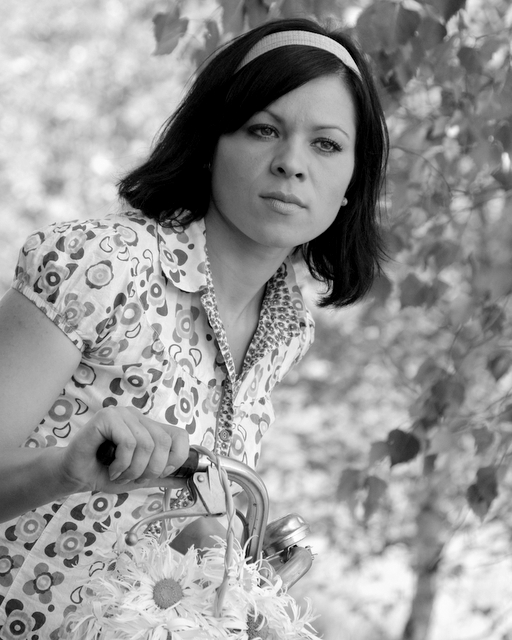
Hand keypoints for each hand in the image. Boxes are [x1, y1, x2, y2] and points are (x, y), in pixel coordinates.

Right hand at [57, 406, 189, 494]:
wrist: (74, 475)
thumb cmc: (104, 473)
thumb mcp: (139, 478)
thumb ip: (162, 476)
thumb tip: (187, 479)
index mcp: (149, 427)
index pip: (180, 436)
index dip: (175, 459)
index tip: (158, 474)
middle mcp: (138, 417)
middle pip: (164, 442)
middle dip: (152, 469)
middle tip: (133, 479)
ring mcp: (123, 414)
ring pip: (146, 443)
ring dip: (133, 469)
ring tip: (119, 474)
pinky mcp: (107, 416)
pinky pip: (128, 442)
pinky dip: (122, 462)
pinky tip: (111, 467)